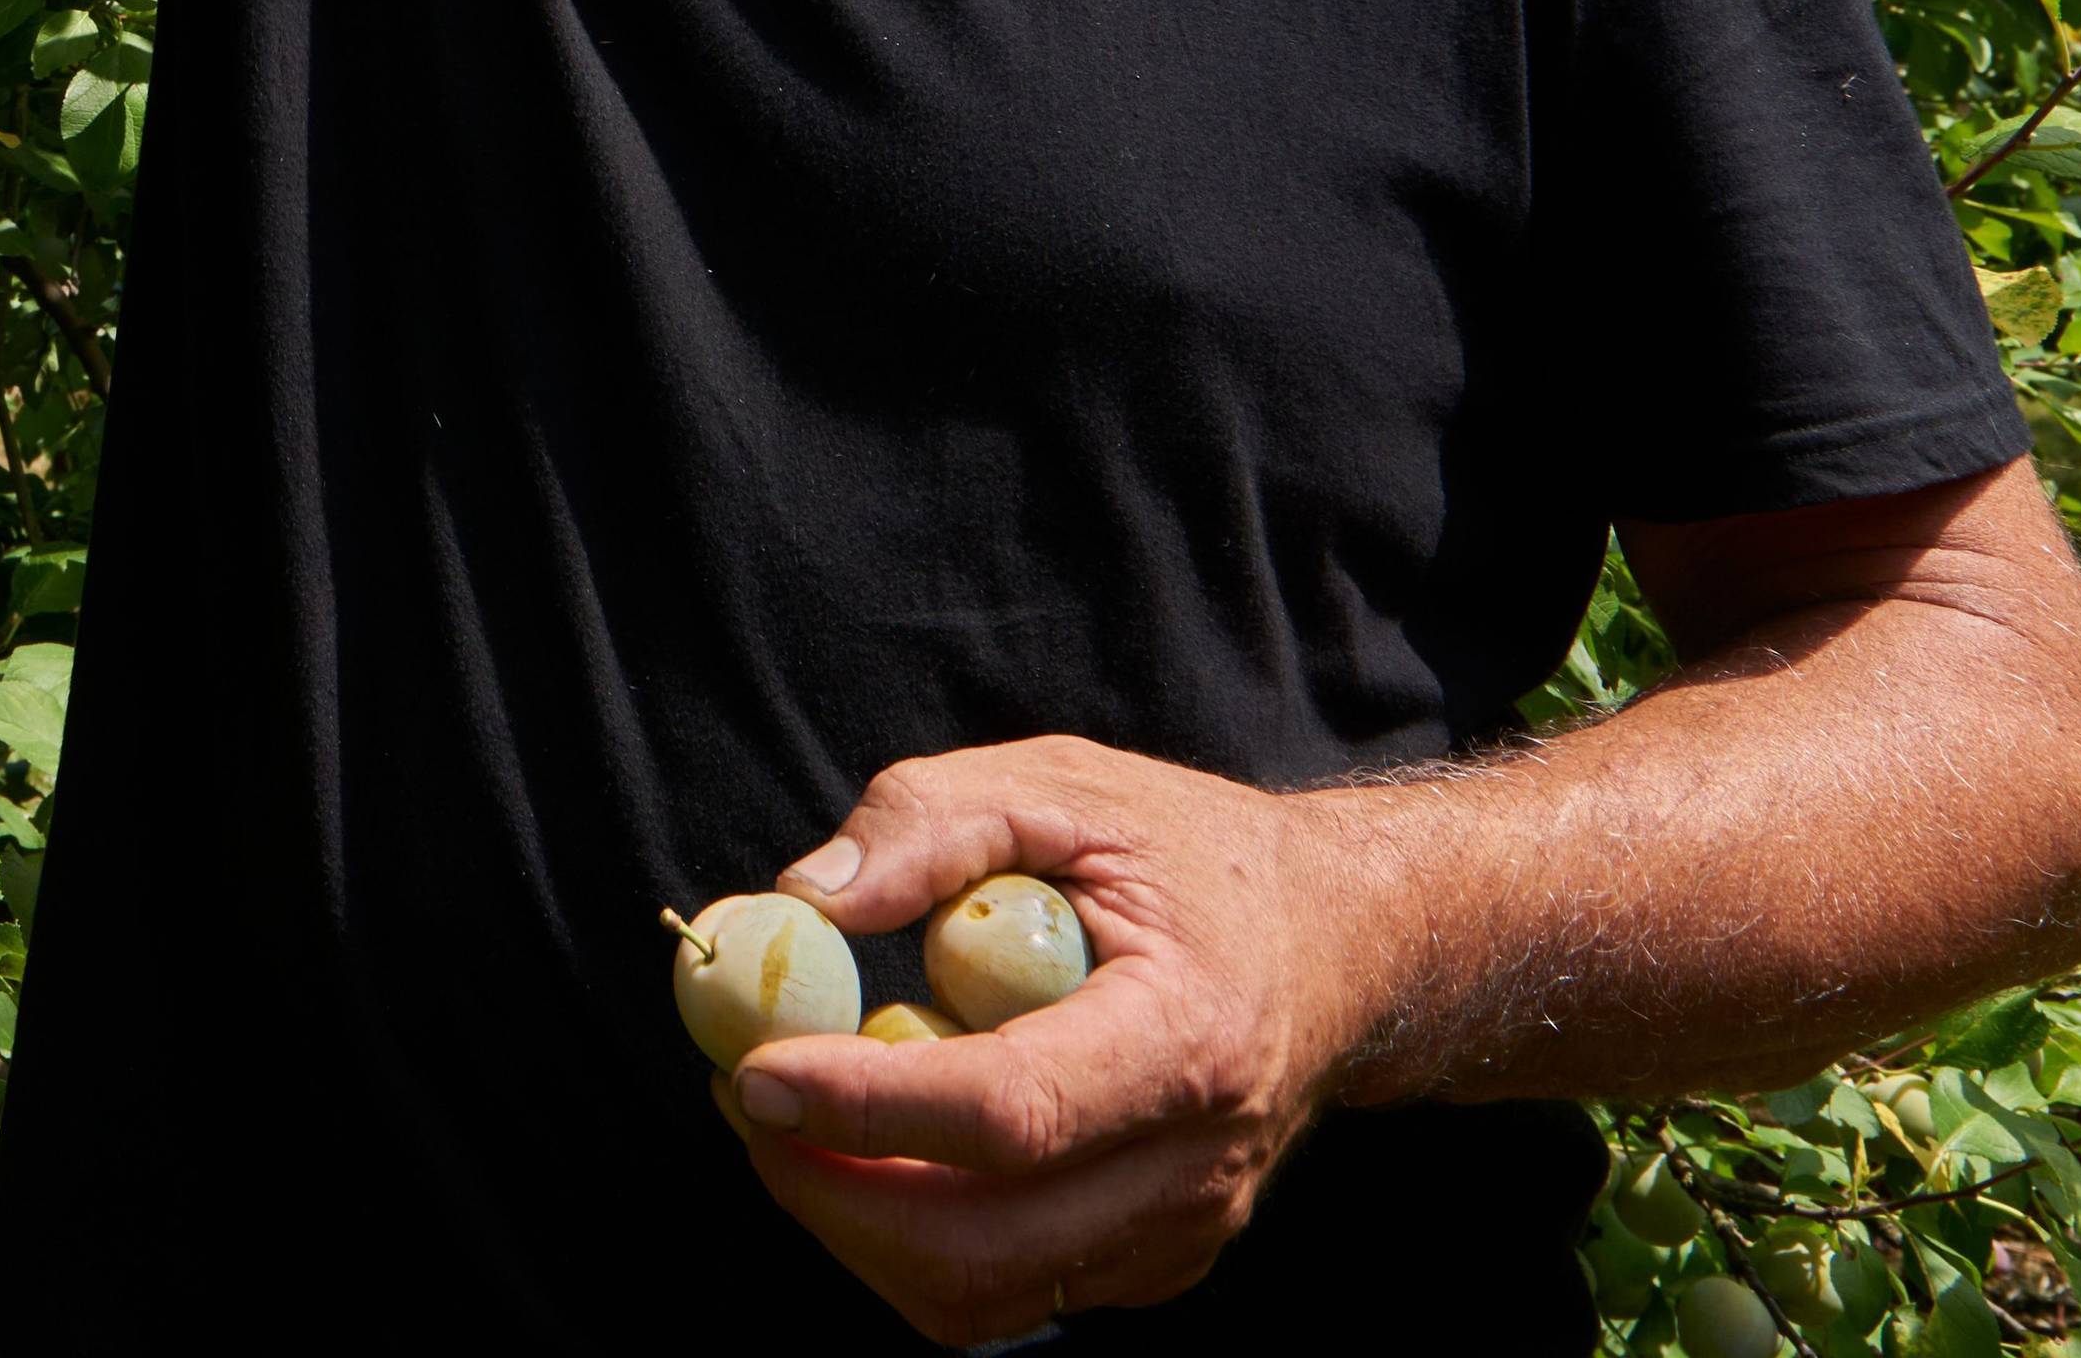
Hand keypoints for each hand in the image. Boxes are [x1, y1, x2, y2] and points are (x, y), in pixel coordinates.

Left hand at [724, 736, 1379, 1347]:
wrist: (1333, 945)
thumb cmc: (1189, 852)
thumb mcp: (1066, 783)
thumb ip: (932, 820)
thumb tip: (805, 900)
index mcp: (1185, 1040)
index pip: (1008, 1116)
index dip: (867, 1106)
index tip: (755, 1070)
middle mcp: (1193, 1168)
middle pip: (981, 1248)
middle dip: (832, 1193)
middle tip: (747, 1100)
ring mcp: (1179, 1236)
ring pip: (983, 1297)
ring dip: (857, 1226)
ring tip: (799, 1118)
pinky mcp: (1154, 1265)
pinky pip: (1011, 1289)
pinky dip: (916, 1234)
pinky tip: (887, 1139)